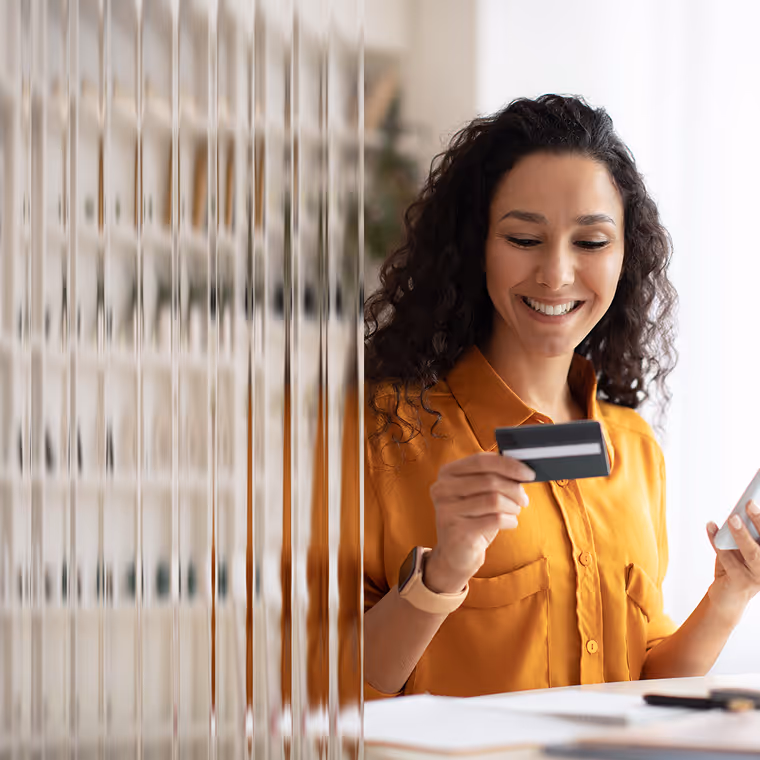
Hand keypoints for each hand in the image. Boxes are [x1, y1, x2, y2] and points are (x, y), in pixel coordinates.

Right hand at [424, 452, 534, 593]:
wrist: (456, 554)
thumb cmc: (472, 519)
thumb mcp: (479, 494)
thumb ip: (493, 478)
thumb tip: (521, 470)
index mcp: (447, 473)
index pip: (481, 460)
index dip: (508, 465)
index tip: (528, 473)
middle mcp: (442, 489)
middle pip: (489, 480)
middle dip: (514, 489)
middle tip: (524, 499)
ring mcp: (447, 510)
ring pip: (494, 500)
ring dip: (512, 506)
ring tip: (514, 511)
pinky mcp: (457, 530)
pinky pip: (495, 519)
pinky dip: (509, 520)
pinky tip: (509, 523)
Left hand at [706, 500, 759, 619]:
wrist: (727, 597)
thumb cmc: (738, 567)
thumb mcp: (745, 549)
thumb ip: (745, 534)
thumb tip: (738, 511)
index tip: (756, 501)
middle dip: (759, 521)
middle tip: (749, 504)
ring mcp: (758, 576)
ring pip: (751, 552)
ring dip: (741, 534)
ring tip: (731, 518)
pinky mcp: (740, 582)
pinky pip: (727, 559)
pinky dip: (717, 541)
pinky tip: (710, 526)